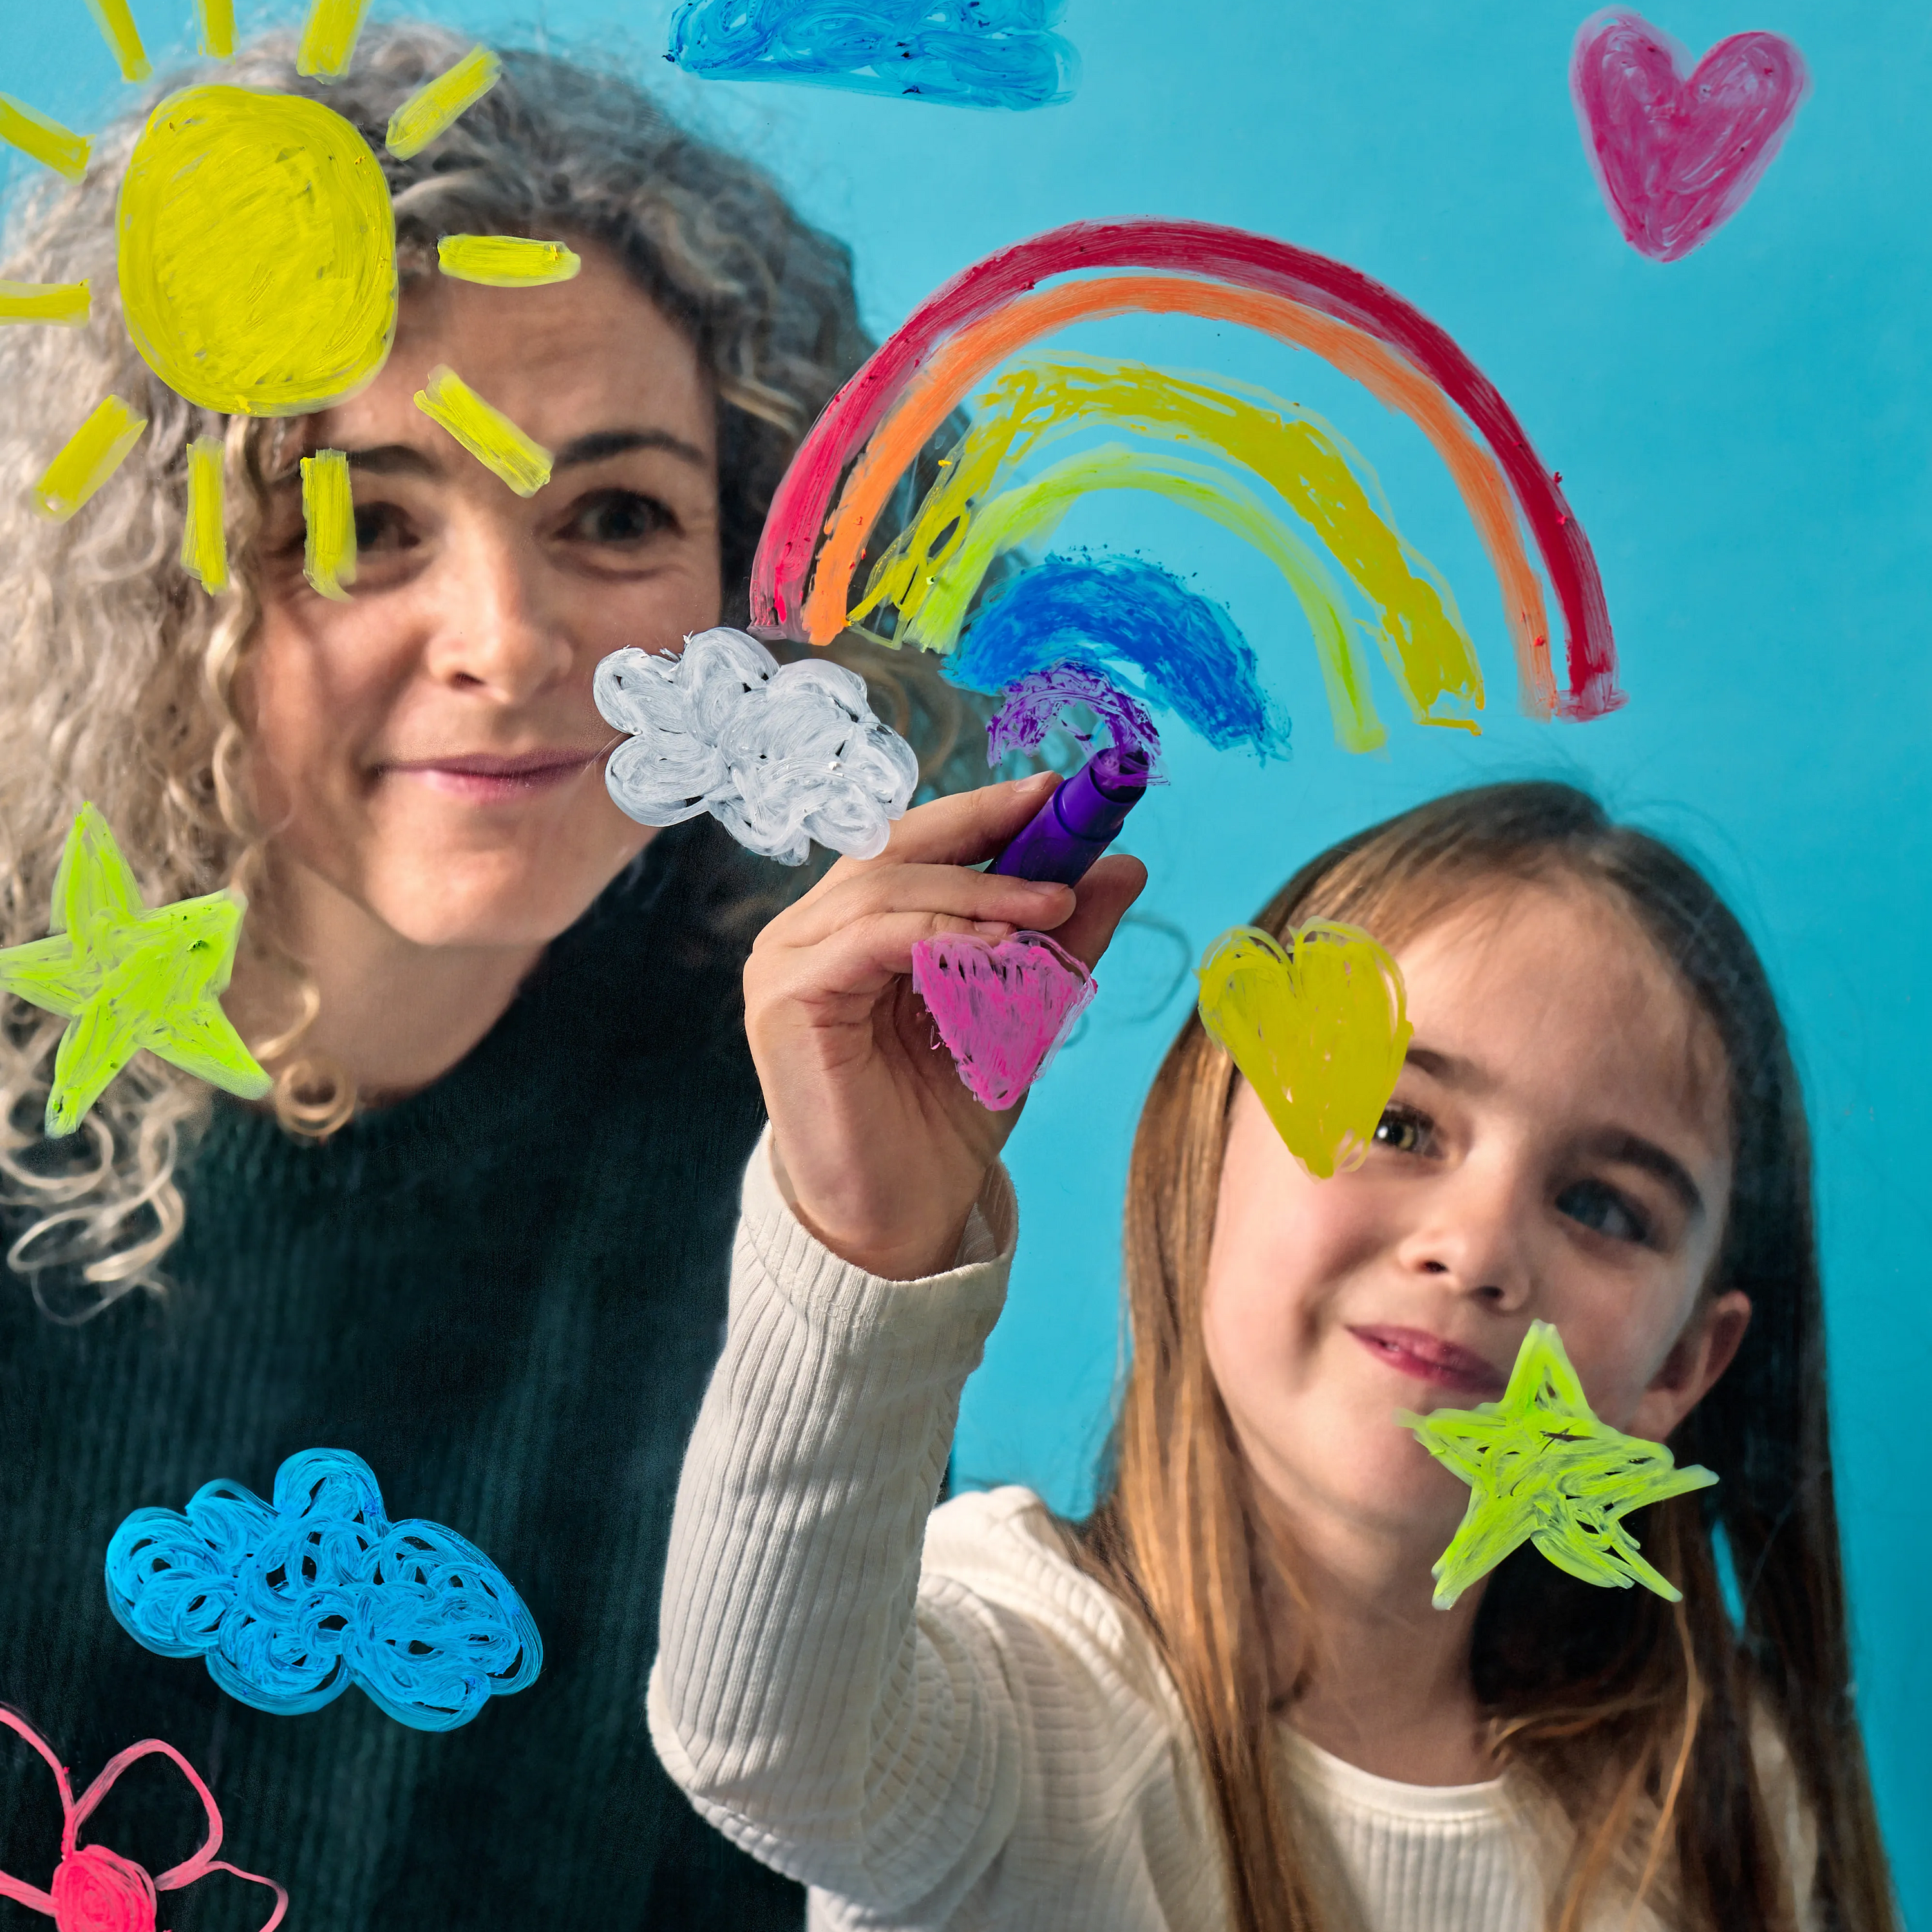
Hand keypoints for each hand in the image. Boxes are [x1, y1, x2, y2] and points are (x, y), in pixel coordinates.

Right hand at [745, 773, 1146, 1279]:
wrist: (897, 1219)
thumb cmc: (943, 1121)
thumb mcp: (1021, 1014)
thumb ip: (1059, 943)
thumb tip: (1122, 867)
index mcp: (853, 928)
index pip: (918, 844)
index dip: (986, 811)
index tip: (1058, 792)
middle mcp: (809, 932)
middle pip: (896, 845)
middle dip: (985, 825)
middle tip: (1062, 815)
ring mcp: (787, 960)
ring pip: (888, 886)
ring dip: (980, 887)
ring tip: (1056, 902)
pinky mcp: (785, 996)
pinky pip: (873, 936)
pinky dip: (943, 929)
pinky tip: (1003, 942)